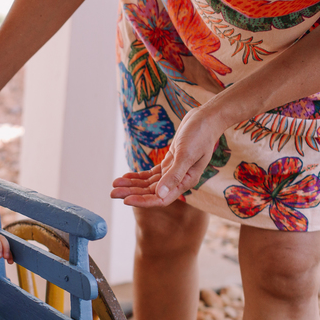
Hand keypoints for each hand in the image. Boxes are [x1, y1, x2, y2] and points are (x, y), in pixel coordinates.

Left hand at [111, 106, 225, 207]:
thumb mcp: (186, 154)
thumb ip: (174, 174)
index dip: (143, 201)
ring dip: (132, 184)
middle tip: (112, 193)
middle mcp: (179, 180)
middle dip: (132, 193)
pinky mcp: (170, 162)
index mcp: (186, 182)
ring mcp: (174, 171)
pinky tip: (126, 176)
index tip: (126, 201)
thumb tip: (160, 194)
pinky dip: (139, 175)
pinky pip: (152, 174)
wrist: (207, 118)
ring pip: (149, 183)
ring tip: (114, 184)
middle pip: (151, 192)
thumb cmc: (200, 135)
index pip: (161, 199)